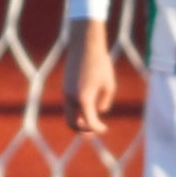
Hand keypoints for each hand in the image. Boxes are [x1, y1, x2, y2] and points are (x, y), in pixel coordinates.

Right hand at [63, 20, 114, 134]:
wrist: (85, 44)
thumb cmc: (100, 63)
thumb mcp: (109, 84)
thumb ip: (105, 102)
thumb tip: (99, 111)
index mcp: (84, 99)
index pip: (90, 123)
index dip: (98, 129)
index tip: (105, 129)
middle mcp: (72, 98)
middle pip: (72, 123)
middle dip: (82, 131)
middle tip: (93, 132)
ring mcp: (66, 92)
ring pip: (69, 114)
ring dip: (79, 120)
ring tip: (91, 120)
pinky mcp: (65, 86)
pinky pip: (69, 104)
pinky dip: (77, 110)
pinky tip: (88, 105)